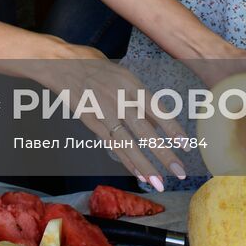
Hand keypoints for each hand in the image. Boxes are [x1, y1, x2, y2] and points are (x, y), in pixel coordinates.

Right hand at [25, 47, 190, 187]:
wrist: (59, 63)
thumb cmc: (91, 63)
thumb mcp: (120, 72)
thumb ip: (137, 95)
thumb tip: (154, 120)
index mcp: (130, 83)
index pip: (157, 109)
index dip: (172, 129)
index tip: (186, 145)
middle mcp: (119, 98)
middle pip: (145, 130)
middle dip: (164, 154)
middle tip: (180, 172)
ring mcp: (103, 111)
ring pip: (128, 143)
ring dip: (145, 165)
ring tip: (159, 182)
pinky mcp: (90, 121)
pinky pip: (111, 144)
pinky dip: (125, 160)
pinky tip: (137, 174)